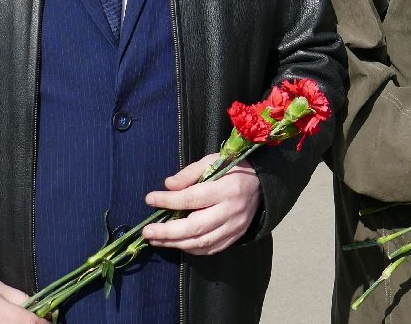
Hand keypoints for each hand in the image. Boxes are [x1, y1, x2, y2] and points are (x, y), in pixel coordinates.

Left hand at [143, 154, 260, 255]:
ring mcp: (235, 227)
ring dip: (175, 243)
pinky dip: (190, 249)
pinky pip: (210, 249)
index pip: (193, 198)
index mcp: (228, 188)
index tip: (150, 199)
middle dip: (167, 231)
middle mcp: (232, 211)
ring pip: (201, 243)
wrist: (263, 184)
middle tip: (147, 231)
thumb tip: (167, 185)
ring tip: (155, 239)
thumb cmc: (235, 168)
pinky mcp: (235, 237)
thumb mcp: (214, 160)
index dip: (169, 201)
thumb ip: (191, 173)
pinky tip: (176, 243)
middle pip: (195, 227)